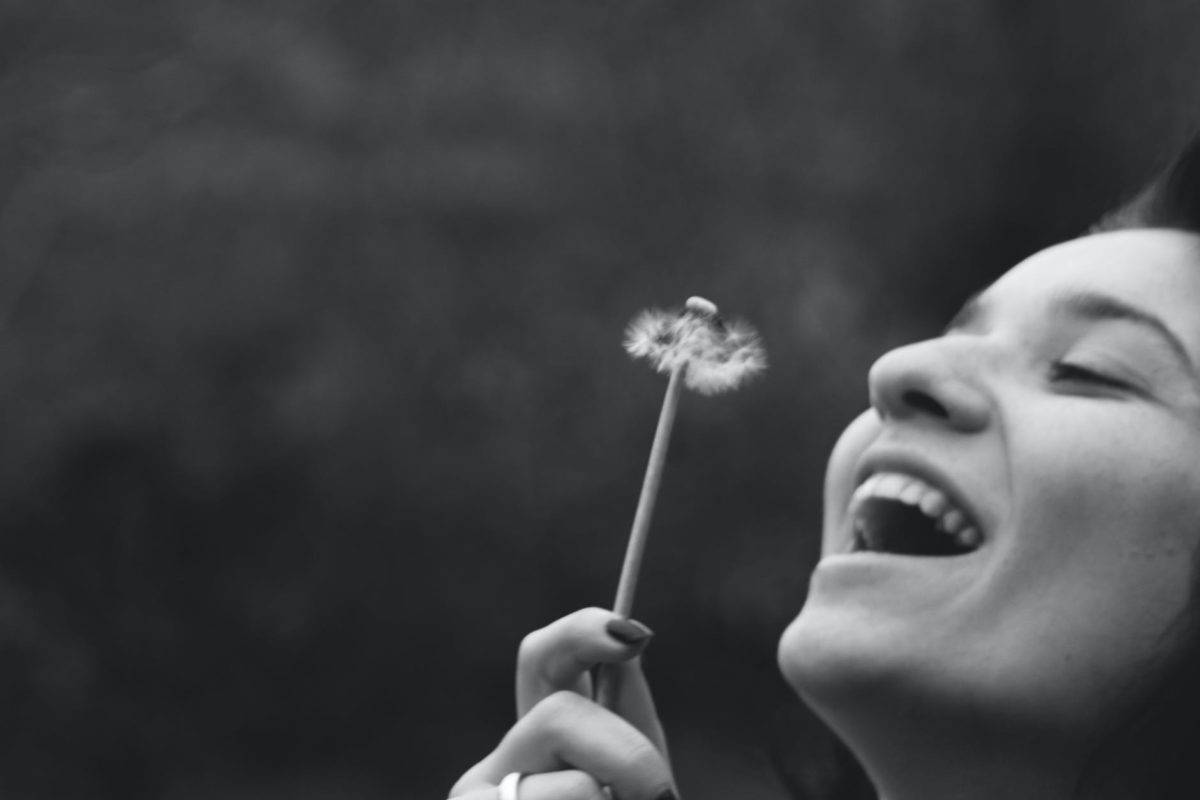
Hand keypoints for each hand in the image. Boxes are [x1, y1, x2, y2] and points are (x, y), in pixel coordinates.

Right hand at [449, 608, 675, 799]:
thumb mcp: (638, 769)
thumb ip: (627, 710)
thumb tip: (629, 634)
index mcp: (538, 739)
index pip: (540, 657)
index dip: (581, 633)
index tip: (633, 636)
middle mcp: (500, 760)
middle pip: (558, 715)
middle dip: (625, 754)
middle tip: (658, 791)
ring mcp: (478, 791)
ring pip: (572, 781)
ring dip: (615, 799)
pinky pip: (572, 797)